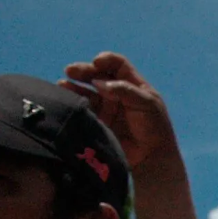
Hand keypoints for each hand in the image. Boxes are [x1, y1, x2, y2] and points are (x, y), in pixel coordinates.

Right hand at [61, 52, 179, 175]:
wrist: (151, 158)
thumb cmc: (155, 128)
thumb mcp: (147, 104)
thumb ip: (124, 90)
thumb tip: (99, 83)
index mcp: (132, 85)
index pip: (117, 65)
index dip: (106, 60)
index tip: (96, 62)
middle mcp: (116, 93)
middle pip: (97, 76)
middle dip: (84, 71)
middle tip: (70, 71)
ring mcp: (105, 108)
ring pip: (86, 92)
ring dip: (74, 87)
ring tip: (63, 85)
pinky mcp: (97, 123)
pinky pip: (83, 110)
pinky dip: (73, 104)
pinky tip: (66, 100)